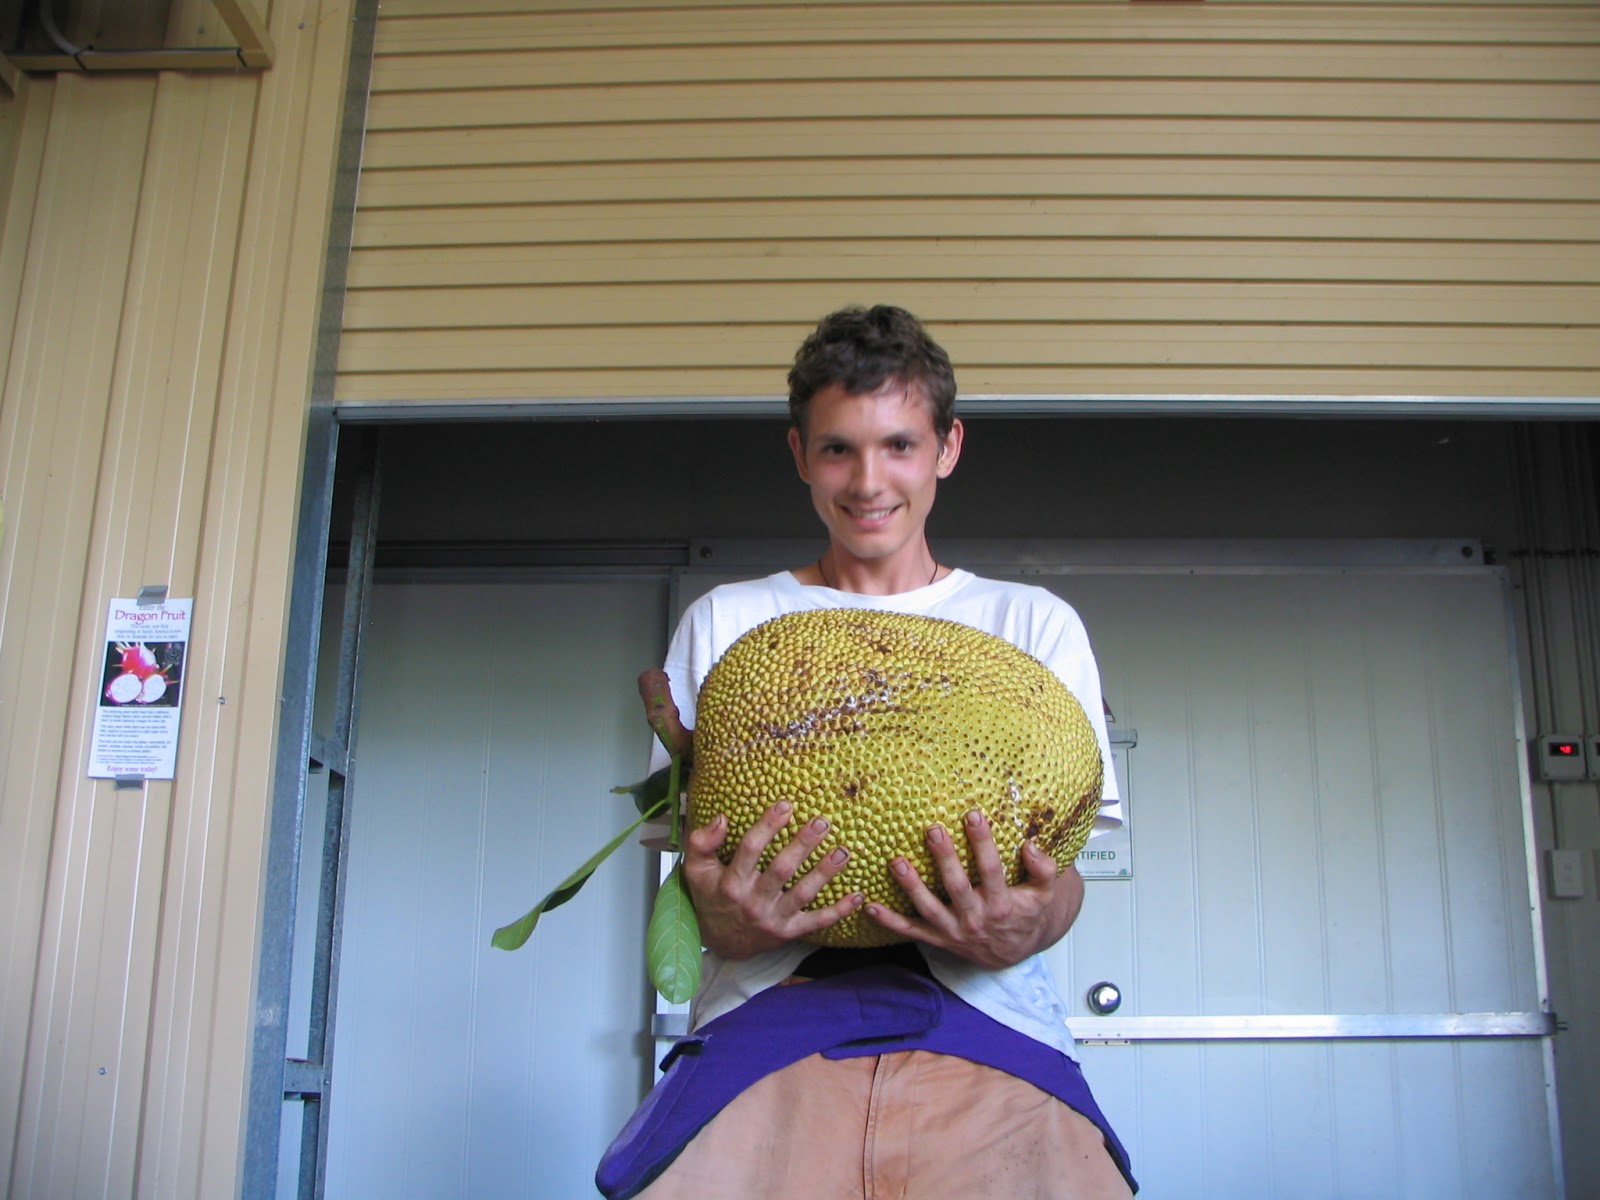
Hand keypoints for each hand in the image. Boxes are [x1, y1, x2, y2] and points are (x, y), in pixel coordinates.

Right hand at [681, 801, 863, 959]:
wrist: (721, 942)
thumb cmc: (711, 897)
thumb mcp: (697, 870)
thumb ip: (702, 842)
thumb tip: (722, 818)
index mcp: (731, 884)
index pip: (750, 850)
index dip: (768, 826)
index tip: (785, 805)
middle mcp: (753, 902)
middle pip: (782, 870)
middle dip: (803, 844)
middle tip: (822, 822)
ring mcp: (773, 919)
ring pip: (803, 894)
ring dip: (825, 873)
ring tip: (843, 851)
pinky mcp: (789, 933)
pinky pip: (817, 922)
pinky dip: (839, 911)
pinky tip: (858, 896)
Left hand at [865, 809, 1084, 969]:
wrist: (1011, 952)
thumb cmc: (1024, 913)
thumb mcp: (1044, 894)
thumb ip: (1044, 869)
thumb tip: (1031, 845)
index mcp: (1001, 903)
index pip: (992, 870)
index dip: (983, 843)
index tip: (973, 815)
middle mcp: (975, 917)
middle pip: (957, 886)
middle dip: (944, 858)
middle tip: (932, 830)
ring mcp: (954, 930)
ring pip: (929, 909)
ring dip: (911, 887)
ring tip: (896, 863)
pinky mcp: (938, 938)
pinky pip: (911, 931)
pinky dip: (890, 921)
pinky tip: (870, 906)